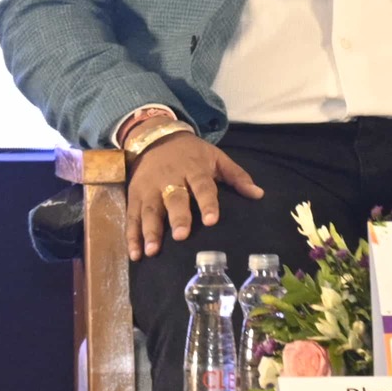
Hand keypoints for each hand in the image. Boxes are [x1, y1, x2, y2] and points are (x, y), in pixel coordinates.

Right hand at [124, 126, 263, 259]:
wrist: (156, 136)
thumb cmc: (192, 153)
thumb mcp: (216, 157)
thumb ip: (237, 176)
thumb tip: (259, 195)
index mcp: (194, 169)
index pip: (202, 186)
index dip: (207, 203)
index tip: (212, 221)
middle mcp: (170, 179)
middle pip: (174, 198)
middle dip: (177, 217)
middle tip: (181, 236)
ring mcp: (150, 188)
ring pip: (150, 210)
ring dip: (150, 231)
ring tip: (152, 251)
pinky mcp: (135, 195)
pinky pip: (132, 216)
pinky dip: (131, 235)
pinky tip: (135, 254)